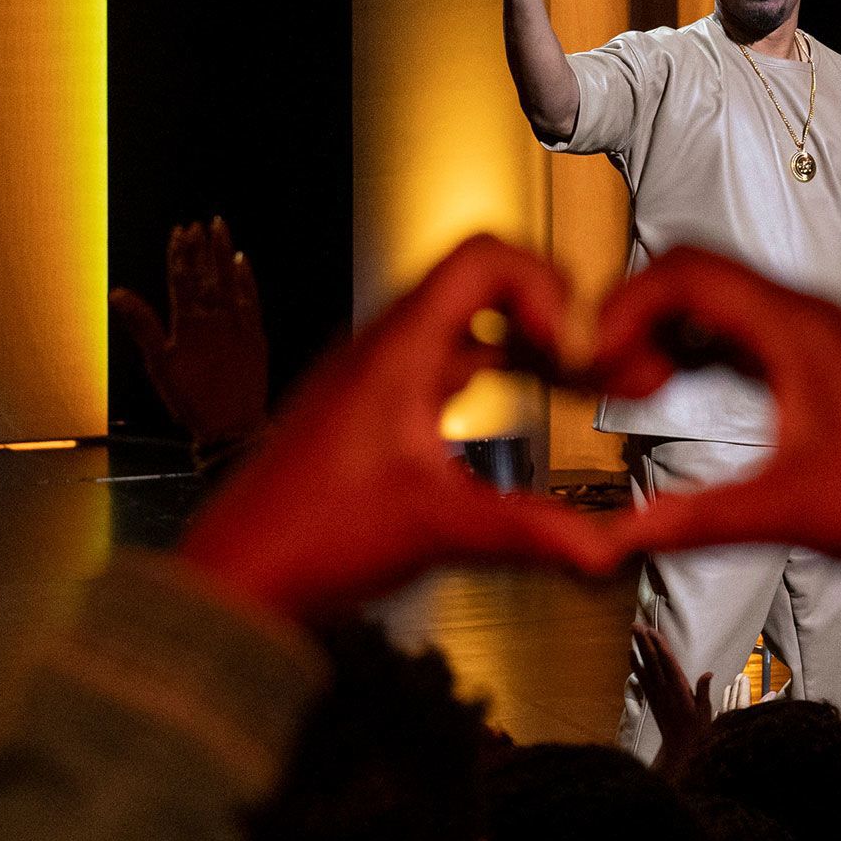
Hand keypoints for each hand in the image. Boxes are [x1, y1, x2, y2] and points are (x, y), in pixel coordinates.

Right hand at [109, 218, 270, 453]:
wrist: (232, 425)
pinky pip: (251, 299)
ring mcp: (238, 324)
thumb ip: (141, 325)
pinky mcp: (256, 335)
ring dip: (225, 252)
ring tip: (221, 227)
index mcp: (188, 323)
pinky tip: (243, 262)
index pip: (181, 278)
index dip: (179, 252)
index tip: (179, 230)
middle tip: (199, 223)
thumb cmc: (190, 399)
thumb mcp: (158, 364)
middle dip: (202, 246)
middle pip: (207, 273)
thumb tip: (117, 292)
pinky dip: (247, 279)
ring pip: (231, 279)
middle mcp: (215, 317)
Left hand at [178, 235, 621, 616]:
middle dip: (550, 311)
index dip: (547, 288)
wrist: (237, 580)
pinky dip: (495, 369)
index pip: (485, 260)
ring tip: (572, 374)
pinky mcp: (374, 408)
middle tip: (592, 354)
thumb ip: (529, 531)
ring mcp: (377, 376)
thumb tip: (602, 543)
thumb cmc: (303, 540)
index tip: (577, 343)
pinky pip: (447, 360)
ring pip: (466, 323)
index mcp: (398, 351)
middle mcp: (384, 350)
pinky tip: (519, 408)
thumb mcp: (436, 528)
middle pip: (483, 283)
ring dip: (524, 340)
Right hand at [593, 248, 840, 580]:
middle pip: (699, 276)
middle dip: (638, 314)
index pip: (689, 272)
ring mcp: (822, 333)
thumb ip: (700, 519)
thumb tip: (624, 533)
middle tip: (605, 367)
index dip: (625, 303)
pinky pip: (748, 326)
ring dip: (670, 330)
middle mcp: (811, 315)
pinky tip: (687, 386)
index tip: (594, 348)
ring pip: (724, 300)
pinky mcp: (828, 358)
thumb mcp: (789, 510)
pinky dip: (704, 346)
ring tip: (640, 380)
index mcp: (798, 328)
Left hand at [632, 622, 714, 775]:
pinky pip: (642, 678)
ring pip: (646, 666)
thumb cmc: (697, 730)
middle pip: (653, 661)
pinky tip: (631, 653)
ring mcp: (656, 693)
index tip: (653, 631)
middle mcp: (665, 689)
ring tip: (633, 631)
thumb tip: (708, 673)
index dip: (660, 646)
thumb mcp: (705, 712)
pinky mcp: (651, 698)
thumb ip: (704, 692)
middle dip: (645, 642)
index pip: (668, 663)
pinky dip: (636, 665)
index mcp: (679, 690)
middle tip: (636, 624)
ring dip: (639, 648)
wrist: (679, 748)